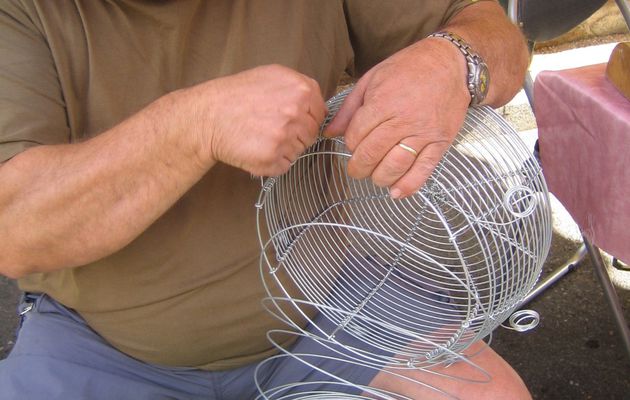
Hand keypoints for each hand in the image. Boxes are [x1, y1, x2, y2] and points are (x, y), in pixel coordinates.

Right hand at [187, 64, 326, 176]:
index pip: (320, 113)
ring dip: (284, 148)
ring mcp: (286, 137)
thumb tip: (316, 105)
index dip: (306, 118)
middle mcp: (297, 112)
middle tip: (271, 128)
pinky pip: (285, 165)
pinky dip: (273, 162)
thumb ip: (299, 88)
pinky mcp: (274, 158)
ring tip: (261, 137)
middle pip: (311, 133)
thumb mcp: (272, 75)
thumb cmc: (237, 95)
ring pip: (299, 150)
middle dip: (296, 134)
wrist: (209, 116)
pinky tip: (257, 148)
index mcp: (302, 89)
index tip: (291, 119)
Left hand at [323, 38, 470, 198]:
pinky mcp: (440, 143)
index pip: (356, 136)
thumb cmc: (409, 68)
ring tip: (375, 177)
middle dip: (358, 167)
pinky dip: (408, 185)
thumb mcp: (372, 78)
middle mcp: (402, 121)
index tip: (352, 145)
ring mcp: (423, 134)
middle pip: (372, 154)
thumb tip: (330, 133)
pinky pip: (423, 170)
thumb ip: (349, 108)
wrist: (450, 64)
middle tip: (357, 169)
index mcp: (383, 102)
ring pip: (394, 166)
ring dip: (379, 178)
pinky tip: (396, 192)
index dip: (350, 145)